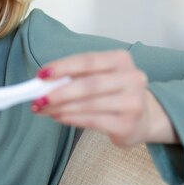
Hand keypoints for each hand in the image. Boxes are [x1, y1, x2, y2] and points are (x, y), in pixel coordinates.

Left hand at [32, 50, 176, 146]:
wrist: (145, 118)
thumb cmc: (114, 93)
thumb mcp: (101, 76)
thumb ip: (78, 76)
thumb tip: (44, 82)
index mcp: (122, 60)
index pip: (88, 61)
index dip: (63, 67)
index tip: (41, 74)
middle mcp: (132, 78)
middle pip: (88, 84)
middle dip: (59, 91)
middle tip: (38, 98)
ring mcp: (133, 102)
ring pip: (89, 104)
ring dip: (61, 107)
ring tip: (43, 108)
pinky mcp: (128, 124)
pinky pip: (93, 120)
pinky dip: (72, 118)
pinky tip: (58, 116)